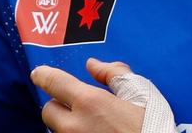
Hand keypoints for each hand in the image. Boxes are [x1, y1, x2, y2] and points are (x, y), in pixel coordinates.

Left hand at [31, 58, 164, 132]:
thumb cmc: (152, 127)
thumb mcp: (141, 94)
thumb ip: (114, 74)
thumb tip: (93, 65)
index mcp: (90, 103)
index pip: (53, 83)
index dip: (43, 75)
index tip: (39, 73)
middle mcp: (75, 127)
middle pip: (48, 110)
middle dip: (58, 105)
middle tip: (76, 105)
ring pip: (58, 130)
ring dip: (67, 124)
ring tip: (91, 124)